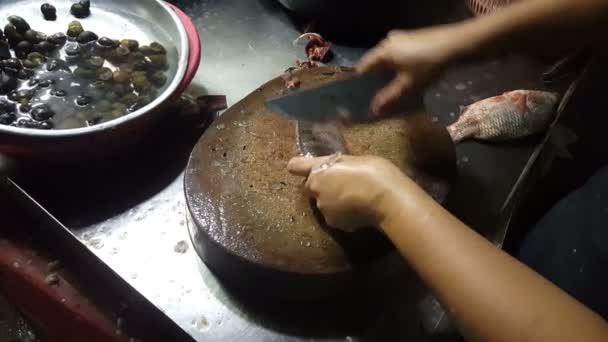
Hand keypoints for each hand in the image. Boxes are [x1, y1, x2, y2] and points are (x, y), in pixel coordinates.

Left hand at [287, 154, 412, 231]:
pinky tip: (358, 209)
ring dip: (333, 200)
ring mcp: (324, 209)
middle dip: (323, 185)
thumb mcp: (352, 159)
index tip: (301, 167)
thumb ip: (334, 164)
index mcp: (318, 171)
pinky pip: (335, 216)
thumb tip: (326, 167)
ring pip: (324, 203)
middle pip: (312, 187)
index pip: (296, 166)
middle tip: (343, 182)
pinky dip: (342, 213)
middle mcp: (315, 191)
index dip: (300, 167)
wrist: (387, 199)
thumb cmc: (373, 172)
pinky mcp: (334, 224)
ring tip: (354, 197)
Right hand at [357, 25, 465, 114]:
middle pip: (375, 63)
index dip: (360, 83)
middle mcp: (388, 41)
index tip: (359, 97)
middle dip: (374, 80)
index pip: (363, 67)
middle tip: (374, 97)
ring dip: (387, 73)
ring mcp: (401, 38)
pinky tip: (403, 77)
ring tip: (389, 90)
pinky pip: (397, 54)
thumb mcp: (408, 85)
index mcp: (383, 51)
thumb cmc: (427, 65)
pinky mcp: (412, 38)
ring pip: (387, 59)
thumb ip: (389, 98)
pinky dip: (397, 66)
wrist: (456, 45)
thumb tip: (374, 111)